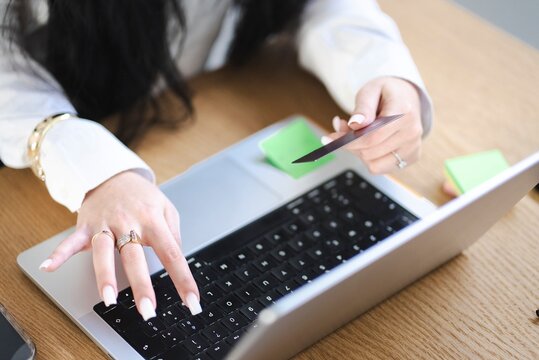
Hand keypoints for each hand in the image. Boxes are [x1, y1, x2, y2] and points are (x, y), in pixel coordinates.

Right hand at [39, 170, 199, 319]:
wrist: (112, 173)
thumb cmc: (142, 196)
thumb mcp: (166, 208)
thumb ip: (174, 234)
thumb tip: (178, 257)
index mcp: (153, 221)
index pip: (172, 254)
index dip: (183, 279)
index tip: (192, 302)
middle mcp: (129, 223)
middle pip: (135, 257)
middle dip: (141, 285)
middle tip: (148, 310)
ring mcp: (105, 225)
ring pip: (104, 252)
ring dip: (105, 276)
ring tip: (109, 299)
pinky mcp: (85, 225)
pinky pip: (70, 241)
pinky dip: (59, 254)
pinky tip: (49, 268)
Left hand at [323, 77, 422, 173]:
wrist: (407, 97)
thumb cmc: (386, 93)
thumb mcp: (370, 90)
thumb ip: (362, 107)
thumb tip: (356, 124)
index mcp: (404, 112)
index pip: (372, 137)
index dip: (347, 140)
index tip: (331, 138)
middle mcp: (412, 132)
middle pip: (369, 152)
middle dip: (349, 145)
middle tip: (341, 131)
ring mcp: (413, 147)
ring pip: (373, 164)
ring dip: (358, 153)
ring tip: (356, 136)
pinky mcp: (411, 158)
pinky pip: (380, 168)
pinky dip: (368, 159)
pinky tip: (367, 145)